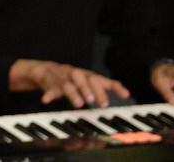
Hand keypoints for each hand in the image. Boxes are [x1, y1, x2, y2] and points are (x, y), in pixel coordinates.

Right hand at [14, 59, 129, 108]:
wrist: (47, 70)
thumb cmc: (74, 78)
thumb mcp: (90, 79)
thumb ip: (107, 85)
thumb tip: (127, 93)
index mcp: (86, 75)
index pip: (100, 79)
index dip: (112, 87)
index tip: (124, 95)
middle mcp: (75, 76)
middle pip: (82, 80)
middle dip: (89, 89)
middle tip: (95, 101)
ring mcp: (62, 80)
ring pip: (67, 85)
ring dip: (73, 93)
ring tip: (78, 104)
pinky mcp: (50, 86)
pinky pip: (49, 90)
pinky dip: (48, 95)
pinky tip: (46, 100)